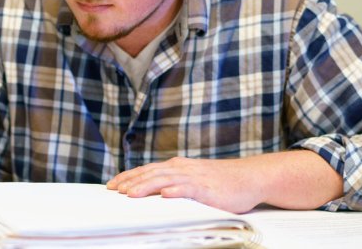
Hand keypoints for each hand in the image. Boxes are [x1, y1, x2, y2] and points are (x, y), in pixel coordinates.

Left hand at [106, 151, 342, 213]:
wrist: (250, 177)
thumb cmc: (220, 182)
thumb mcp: (192, 180)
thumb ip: (174, 183)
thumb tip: (152, 193)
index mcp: (176, 167)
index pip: (146, 170)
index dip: (128, 177)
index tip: (111, 185)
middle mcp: (182, 169)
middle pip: (151, 173)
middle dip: (131, 182)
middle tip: (115, 190)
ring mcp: (195, 177)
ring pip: (166, 179)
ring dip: (146, 186)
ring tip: (131, 193)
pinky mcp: (209, 188)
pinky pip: (190, 188)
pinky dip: (177, 190)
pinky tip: (166, 194)